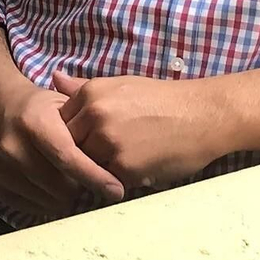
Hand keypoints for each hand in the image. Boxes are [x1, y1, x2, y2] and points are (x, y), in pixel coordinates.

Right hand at [0, 84, 126, 218]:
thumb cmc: (40, 108)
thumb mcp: (64, 105)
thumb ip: (88, 127)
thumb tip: (120, 156)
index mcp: (34, 123)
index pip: (68, 158)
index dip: (95, 176)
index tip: (116, 190)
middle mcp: (13, 147)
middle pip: (60, 186)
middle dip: (82, 186)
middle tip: (90, 177)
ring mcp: (3, 170)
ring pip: (50, 201)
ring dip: (68, 195)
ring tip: (71, 179)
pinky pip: (35, 209)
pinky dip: (51, 202)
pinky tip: (55, 186)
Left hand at [53, 69, 221, 191]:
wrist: (204, 115)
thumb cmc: (164, 100)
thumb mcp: (121, 85)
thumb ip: (84, 88)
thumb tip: (54, 78)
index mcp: (92, 93)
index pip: (62, 123)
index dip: (75, 134)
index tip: (91, 138)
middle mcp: (95, 115)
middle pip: (70, 145)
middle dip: (84, 153)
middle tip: (110, 152)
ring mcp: (108, 141)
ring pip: (87, 166)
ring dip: (101, 168)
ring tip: (126, 159)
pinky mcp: (124, 167)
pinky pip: (108, 181)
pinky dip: (119, 180)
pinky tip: (139, 168)